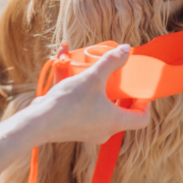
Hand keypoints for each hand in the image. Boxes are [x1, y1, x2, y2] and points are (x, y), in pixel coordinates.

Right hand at [30, 44, 150, 143]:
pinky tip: (74, 80)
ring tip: (98, 78)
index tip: (140, 90)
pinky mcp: (75, 130)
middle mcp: (105, 131)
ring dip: (103, 94)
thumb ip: (111, 62)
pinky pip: (87, 111)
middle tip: (121, 81)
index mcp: (115, 122)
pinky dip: (85, 97)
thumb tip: (126, 49)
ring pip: (104, 112)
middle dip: (123, 96)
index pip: (142, 119)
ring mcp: (89, 132)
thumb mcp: (93, 77)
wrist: (37, 124)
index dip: (145, 104)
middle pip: (123, 114)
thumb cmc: (68, 103)